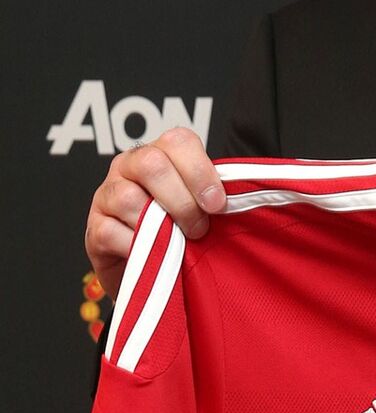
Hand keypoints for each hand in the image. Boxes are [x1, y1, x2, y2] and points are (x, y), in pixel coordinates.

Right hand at [85, 127, 224, 298]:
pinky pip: (111, 232)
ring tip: (177, 243)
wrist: (154, 272)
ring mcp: (107, 194)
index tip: (216, 203)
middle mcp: (129, 165)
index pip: (178, 141)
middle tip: (199, 228)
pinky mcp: (93, 228)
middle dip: (182, 201)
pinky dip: (138, 247)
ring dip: (160, 226)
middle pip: (152, 164)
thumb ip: (214, 196)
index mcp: (162, 152)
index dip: (200, 171)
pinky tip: (153, 255)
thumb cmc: (184, 231)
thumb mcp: (203, 207)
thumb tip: (244, 197)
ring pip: (128, 198)